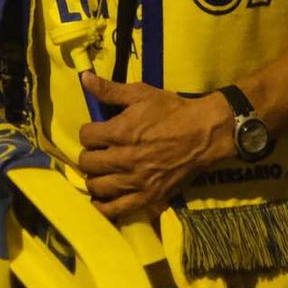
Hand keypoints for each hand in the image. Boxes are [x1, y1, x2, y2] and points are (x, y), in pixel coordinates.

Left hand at [77, 75, 230, 218]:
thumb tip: (84, 78)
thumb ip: (110, 89)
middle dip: (88, 155)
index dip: (88, 132)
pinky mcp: (148, 197)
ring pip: (97, 186)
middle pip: (87, 162)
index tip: (96, 132)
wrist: (203, 134)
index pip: (85, 136)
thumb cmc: (172, 111)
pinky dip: (104, 207)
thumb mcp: (141, 93)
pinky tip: (102, 199)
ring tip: (101, 173)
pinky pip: (116, 209)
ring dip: (94, 178)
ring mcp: (135, 181)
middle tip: (98, 152)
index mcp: (120, 131)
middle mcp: (124, 158)